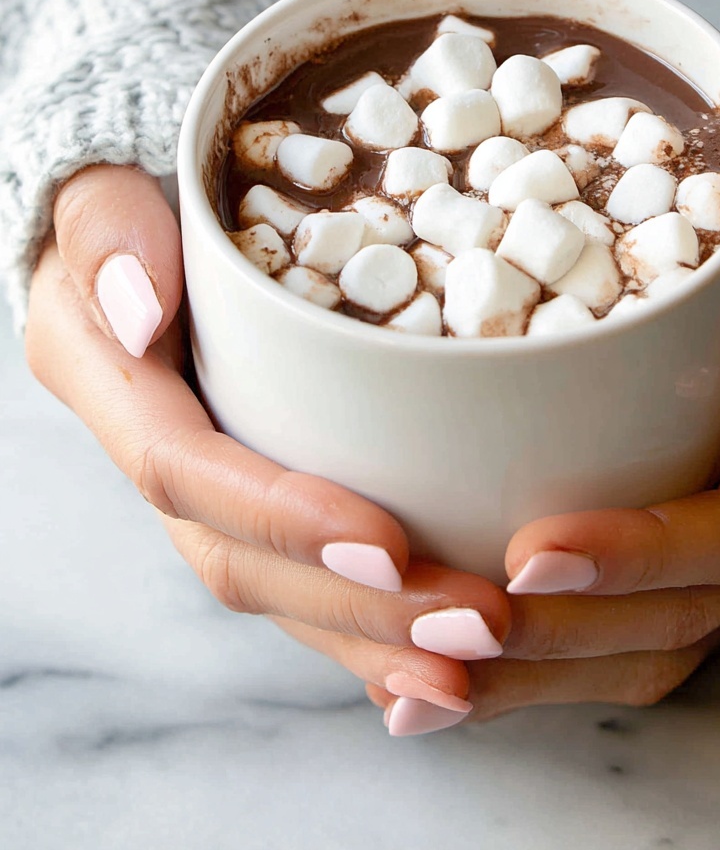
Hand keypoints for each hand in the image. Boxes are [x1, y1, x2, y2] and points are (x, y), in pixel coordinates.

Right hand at [25, 164, 509, 722]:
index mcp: (115, 387)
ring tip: (483, 661)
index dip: (284, 516)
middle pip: (249, 563)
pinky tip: (456, 659)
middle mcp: (165, 456)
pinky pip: (313, 580)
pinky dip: (377, 628)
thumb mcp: (105, 190)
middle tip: (480, 621)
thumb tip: (142, 315)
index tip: (390, 545)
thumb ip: (110, 234)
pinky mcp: (267, 493)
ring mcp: (215, 488)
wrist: (146, 210)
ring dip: (381, 638)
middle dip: (360, 606)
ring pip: (286, 592)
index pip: (190, 475)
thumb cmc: (133, 190)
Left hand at [362, 232, 719, 728]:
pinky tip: (450, 678)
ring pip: (644, 652)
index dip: (634, 557)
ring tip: (422, 683)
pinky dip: (538, 669)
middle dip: (557, 633)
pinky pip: (625, 641)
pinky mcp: (696, 566)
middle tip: (445, 631)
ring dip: (534, 676)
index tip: (529, 553)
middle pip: (676, 619)